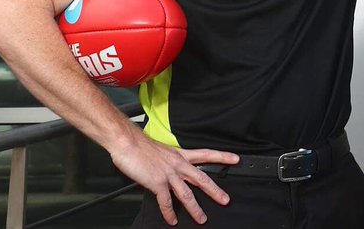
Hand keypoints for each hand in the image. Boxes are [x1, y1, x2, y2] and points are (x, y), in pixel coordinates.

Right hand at [109, 132, 238, 225]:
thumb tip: (174, 171)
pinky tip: (173, 220)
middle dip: (215, 191)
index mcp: (181, 155)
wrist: (128, 143)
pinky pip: (166, 201)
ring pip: (187, 194)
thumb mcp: (163, 151)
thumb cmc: (141, 146)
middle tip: (225, 200)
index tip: (236, 159)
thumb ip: (171, 162)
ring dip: (195, 209)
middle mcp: (178, 164)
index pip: (207, 154)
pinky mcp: (157, 183)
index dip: (222, 157)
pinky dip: (169, 213)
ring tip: (202, 219)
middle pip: (202, 179)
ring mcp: (169, 174)